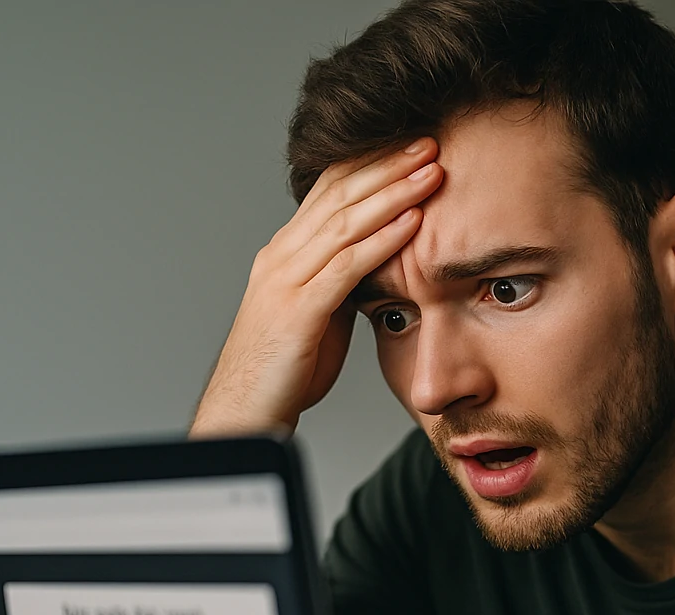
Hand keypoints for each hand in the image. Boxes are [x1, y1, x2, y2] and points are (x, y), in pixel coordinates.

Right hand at [191, 138, 443, 436]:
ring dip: (393, 193)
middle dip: (387, 165)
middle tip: (428, 141)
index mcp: (285, 253)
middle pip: (338, 195)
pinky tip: (412, 223)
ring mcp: (286, 281)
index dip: (370, 163)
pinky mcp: (299, 311)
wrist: (244, 412)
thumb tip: (377, 266)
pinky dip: (382, 241)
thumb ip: (340, 285)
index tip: (410, 146)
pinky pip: (346, 267)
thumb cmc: (281, 371)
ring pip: (345, 223)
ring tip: (431, 172)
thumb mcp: (317, 316)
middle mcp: (282, 256)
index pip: (329, 190)